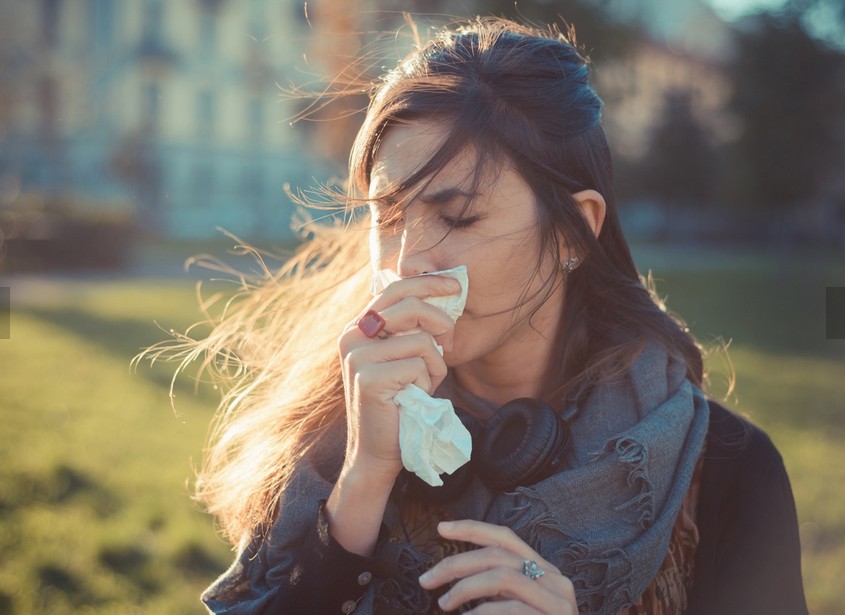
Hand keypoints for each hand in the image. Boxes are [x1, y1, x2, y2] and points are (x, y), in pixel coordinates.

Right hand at [337, 274, 461, 480]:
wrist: (376, 451)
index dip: (428, 283)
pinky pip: (418, 366)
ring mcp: (358, 356)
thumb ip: (412, 330)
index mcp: (359, 327)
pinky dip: (427, 383)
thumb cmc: (398, 403)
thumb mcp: (403, 358)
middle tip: (450, 341)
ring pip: (421, 342)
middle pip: (410, 306)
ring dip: (434, 366)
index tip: (455, 285)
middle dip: (441, 321)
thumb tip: (444, 299)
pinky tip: (414, 398)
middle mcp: (353, 336)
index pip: (394, 289)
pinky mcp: (370, 377)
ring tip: (422, 385)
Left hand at [418, 520, 576, 614]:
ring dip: (465, 588)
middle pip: (498, 555)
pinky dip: (483, 613)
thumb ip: (496, 587)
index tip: (441, 528)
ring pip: (503, 576)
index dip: (472, 528)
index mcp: (543, 570)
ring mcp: (557, 600)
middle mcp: (554, 579)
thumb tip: (454, 572)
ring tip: (444, 603)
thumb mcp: (514, 604)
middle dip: (456, 564)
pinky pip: (512, 608)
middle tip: (426, 579)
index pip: (506, 538)